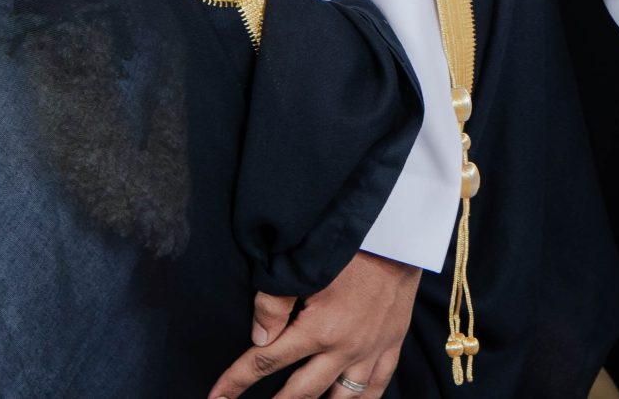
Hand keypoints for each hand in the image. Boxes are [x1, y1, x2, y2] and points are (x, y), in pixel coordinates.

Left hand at [212, 250, 420, 398]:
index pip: (266, 362)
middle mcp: (345, 349)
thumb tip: (258, 338)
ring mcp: (371, 351)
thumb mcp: (306, 267)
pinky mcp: (391, 346)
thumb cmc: (352, 245)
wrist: (401, 235)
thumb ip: (274, 302)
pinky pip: (376, 388)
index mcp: (320, 330)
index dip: (237, 380)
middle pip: (301, 392)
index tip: (217, 397)